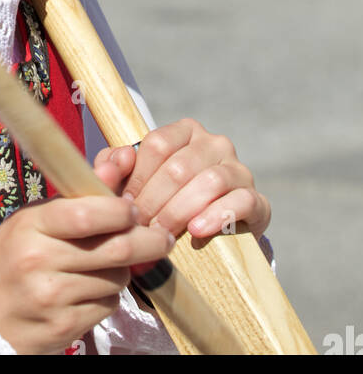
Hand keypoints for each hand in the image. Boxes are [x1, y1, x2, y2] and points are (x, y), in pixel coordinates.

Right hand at [0, 159, 174, 354]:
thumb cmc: (15, 255)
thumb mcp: (35, 218)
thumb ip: (79, 194)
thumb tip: (123, 159)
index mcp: (30, 225)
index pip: (85, 214)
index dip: (120, 211)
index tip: (134, 209)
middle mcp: (38, 261)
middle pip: (115, 249)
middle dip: (148, 241)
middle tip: (161, 237)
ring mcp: (51, 298)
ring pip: (117, 278)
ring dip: (123, 269)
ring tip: (108, 264)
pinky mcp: (63, 328)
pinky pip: (108, 305)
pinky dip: (110, 295)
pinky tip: (92, 289)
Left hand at [93, 119, 270, 243]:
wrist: (205, 241)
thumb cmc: (162, 204)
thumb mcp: (134, 184)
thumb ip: (114, 167)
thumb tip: (115, 160)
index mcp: (185, 131)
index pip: (157, 144)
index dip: (137, 177)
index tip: (124, 206)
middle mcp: (215, 143)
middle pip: (179, 166)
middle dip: (154, 200)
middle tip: (139, 228)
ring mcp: (239, 170)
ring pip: (210, 182)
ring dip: (180, 211)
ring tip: (162, 234)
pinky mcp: (257, 200)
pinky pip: (241, 201)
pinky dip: (217, 215)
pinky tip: (197, 231)